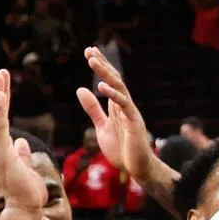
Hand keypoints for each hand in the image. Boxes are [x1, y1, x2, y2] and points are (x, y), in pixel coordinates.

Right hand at [0, 70, 47, 214]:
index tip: (4, 84)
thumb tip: (21, 142)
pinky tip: (1, 95)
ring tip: (0, 76)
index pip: (2, 118)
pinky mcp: (4, 153)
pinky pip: (0, 128)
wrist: (27, 208)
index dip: (3, 101)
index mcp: (5, 148)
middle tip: (1, 72)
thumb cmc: (29, 192)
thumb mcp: (28, 167)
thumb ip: (22, 154)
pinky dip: (0, 110)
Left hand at [77, 48, 154, 179]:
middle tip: (89, 50)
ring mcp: (131, 113)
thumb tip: (81, 89)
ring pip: (119, 87)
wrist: (137, 169)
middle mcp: (125, 106)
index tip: (89, 52)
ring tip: (92, 60)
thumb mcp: (101, 127)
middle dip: (102, 64)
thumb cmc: (122, 151)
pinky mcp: (134, 123)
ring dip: (105, 73)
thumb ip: (93, 109)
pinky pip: (123, 105)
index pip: (110, 81)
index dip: (100, 66)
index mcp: (117, 106)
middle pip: (114, 79)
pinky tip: (101, 86)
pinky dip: (113, 95)